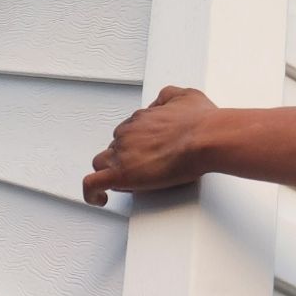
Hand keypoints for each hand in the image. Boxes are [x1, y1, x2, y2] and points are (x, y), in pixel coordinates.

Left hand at [82, 84, 219, 205]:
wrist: (205, 138)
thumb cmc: (200, 123)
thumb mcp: (185, 96)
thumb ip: (169, 96)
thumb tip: (162, 100)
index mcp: (140, 119)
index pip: (126, 134)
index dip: (135, 146)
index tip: (145, 155)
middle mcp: (127, 133)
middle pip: (115, 149)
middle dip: (126, 159)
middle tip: (144, 170)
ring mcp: (122, 153)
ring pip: (102, 164)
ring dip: (111, 172)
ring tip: (128, 183)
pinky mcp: (120, 174)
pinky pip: (91, 185)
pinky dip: (91, 193)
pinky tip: (100, 199)